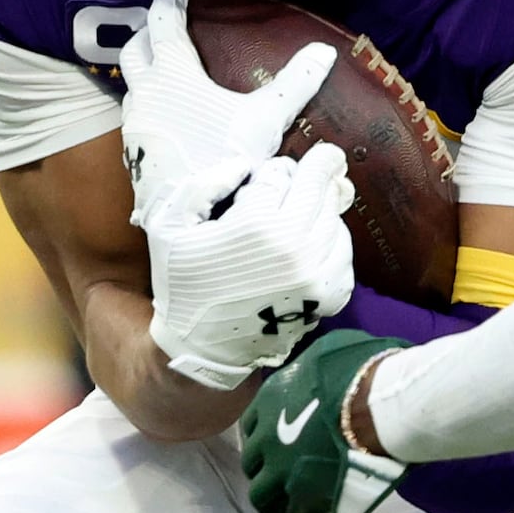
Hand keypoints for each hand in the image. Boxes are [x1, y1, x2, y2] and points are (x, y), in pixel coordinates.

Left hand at [115, 0, 333, 225]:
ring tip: (170, 70)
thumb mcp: (264, 119)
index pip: (164, 18)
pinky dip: (148, 104)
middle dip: (150, 29)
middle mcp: (145, 92)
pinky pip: (135, 115)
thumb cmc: (223, 160)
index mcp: (172, 73)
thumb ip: (294, 84)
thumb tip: (324, 51)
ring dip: (145, 70)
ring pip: (130, 83)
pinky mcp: (133, 152)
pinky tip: (169, 117)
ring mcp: (134, 124)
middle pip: (134, 46)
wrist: (186, 217)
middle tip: (170, 23)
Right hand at [144, 146, 355, 391]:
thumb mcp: (169, 226)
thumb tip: (243, 164)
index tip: (266, 178)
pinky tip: (310, 245)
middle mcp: (294, 245)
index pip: (282, 172)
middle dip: (317, 171)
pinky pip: (344, 252)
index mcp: (255, 224)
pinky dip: (331, 242)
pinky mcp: (329, 296)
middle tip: (318, 164)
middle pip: (320, 186)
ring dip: (322, 209)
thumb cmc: (182, 284)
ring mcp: (317, 272)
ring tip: (301, 214)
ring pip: (336, 217)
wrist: (202, 348)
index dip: (274, 170)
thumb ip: (201, 185)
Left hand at [243, 332, 405, 512]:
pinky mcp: (305, 494)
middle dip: (262, 470)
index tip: (271, 443)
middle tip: (277, 478)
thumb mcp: (327, 352)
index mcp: (269, 400)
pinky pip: (297, 512)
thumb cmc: (360, 371)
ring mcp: (282, 469)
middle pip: (252, 462)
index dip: (262, 436)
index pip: (251, 425)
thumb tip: (321, 372)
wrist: (378, 405)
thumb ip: (312, 371)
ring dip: (272, 504)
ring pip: (263, 496)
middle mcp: (266, 436)